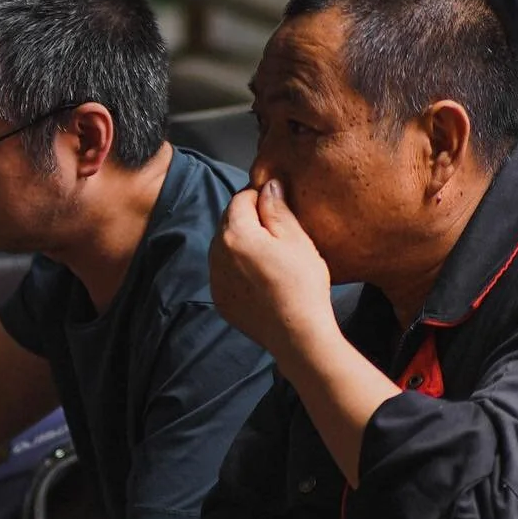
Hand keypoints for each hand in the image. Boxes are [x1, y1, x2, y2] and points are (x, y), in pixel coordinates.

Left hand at [209, 178, 334, 363]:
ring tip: (270, 254)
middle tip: (277, 231)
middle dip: (248, 219)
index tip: (277, 204)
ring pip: (224, 247)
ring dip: (241, 243)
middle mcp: (217, 254)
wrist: (297, 333)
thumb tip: (267, 184)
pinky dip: (237, 268)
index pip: (240, 199)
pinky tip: (261, 277)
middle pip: (228, 222)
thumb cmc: (302, 283)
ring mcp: (216, 278)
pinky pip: (224, 272)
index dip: (260, 196)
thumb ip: (277, 208)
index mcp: (235, 234)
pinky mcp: (220, 298)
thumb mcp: (296, 238)